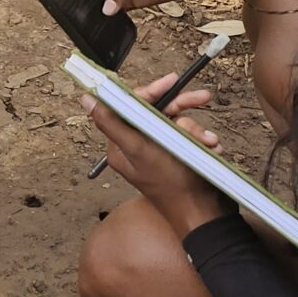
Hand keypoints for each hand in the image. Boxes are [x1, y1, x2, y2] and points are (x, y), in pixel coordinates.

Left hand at [83, 71, 229, 234]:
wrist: (206, 215)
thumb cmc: (174, 187)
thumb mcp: (140, 151)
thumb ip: (112, 123)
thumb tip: (86, 99)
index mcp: (123, 145)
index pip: (131, 106)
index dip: (151, 91)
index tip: (171, 82)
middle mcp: (139, 147)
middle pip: (158, 110)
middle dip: (181, 108)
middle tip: (203, 98)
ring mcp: (160, 151)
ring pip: (178, 122)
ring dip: (196, 129)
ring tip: (207, 142)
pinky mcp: (179, 156)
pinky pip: (190, 136)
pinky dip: (202, 140)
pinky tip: (211, 148)